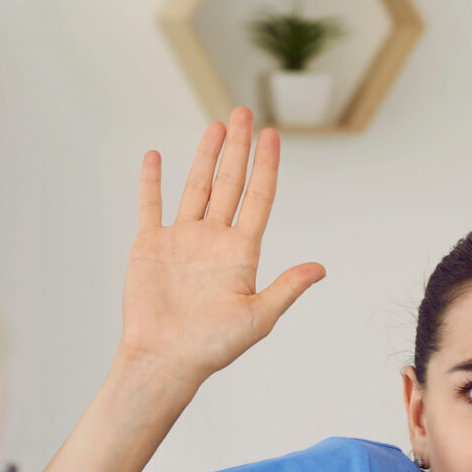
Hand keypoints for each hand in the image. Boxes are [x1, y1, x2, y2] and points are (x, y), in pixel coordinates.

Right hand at [119, 108, 324, 389]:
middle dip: (237, 148)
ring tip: (216, 126)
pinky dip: (151, 181)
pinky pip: (151, 205)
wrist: (164, 359)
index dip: (267, 166)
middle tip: (243, 112)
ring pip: (196, 187)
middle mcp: (213, 240)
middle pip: (229, 183)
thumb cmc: (212, 347)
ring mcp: (182, 239)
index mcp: (241, 252)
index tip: (272, 135)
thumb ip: (286, 288)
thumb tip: (320, 268)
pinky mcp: (150, 245)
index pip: (259, 198)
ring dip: (205, 156)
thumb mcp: (258, 318)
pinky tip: (155, 156)